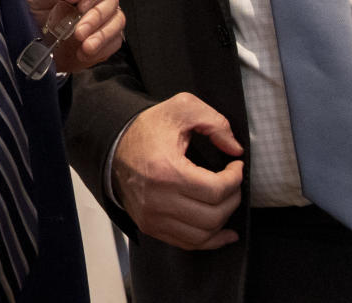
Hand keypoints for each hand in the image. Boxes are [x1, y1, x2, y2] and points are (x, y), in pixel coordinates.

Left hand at [24, 0, 124, 72]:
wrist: (36, 41)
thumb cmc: (36, 10)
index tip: (83, 2)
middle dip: (96, 17)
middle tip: (78, 31)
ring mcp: (104, 15)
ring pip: (117, 20)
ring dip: (102, 34)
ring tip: (85, 45)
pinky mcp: (106, 37)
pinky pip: (115, 41)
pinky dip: (101, 48)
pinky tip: (84, 52)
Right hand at [112, 92, 243, 249]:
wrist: (114, 145)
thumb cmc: (148, 127)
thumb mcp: (182, 108)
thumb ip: (215, 123)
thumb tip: (235, 149)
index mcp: (166, 171)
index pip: (215, 189)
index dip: (235, 179)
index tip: (237, 166)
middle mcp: (158, 200)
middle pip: (212, 215)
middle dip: (233, 199)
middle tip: (234, 182)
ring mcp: (153, 217)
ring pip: (202, 235)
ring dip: (224, 220)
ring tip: (228, 200)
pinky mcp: (150, 226)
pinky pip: (187, 243)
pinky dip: (209, 240)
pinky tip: (223, 232)